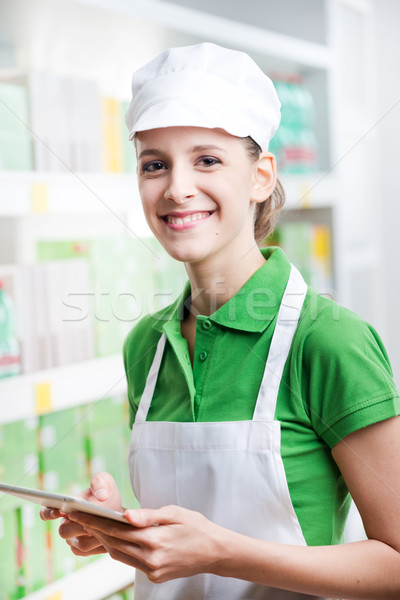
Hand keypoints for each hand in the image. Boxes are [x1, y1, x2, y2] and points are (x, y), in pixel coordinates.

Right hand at [40, 472, 122, 556]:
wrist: (116, 511)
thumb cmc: (106, 494)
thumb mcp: (106, 482)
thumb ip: (100, 482)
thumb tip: (101, 496)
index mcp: (64, 506)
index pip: (46, 511)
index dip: (48, 513)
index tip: (59, 511)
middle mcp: (66, 524)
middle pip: (63, 531)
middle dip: (77, 527)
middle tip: (90, 523)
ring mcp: (73, 538)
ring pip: (79, 544)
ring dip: (93, 537)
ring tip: (107, 528)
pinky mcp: (82, 549)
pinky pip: (86, 551)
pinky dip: (98, 545)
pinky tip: (109, 538)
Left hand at [68, 504, 226, 581]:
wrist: (215, 552)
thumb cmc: (196, 527)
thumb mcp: (175, 513)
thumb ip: (148, 515)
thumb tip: (125, 515)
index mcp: (155, 540)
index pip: (117, 530)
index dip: (95, 520)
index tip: (79, 511)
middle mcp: (151, 559)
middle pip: (114, 543)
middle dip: (94, 529)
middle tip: (78, 516)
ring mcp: (152, 570)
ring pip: (119, 555)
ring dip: (105, 540)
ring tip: (92, 525)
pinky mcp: (155, 576)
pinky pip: (130, 562)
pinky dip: (120, 549)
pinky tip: (115, 538)